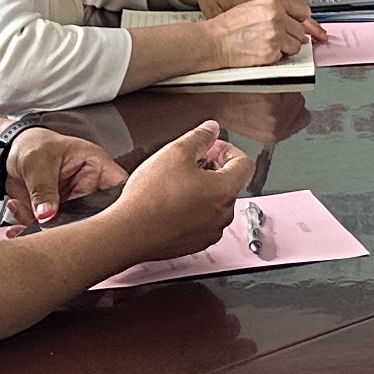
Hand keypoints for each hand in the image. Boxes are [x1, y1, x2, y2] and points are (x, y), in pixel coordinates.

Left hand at [0, 126, 123, 227]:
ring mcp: (73, 204)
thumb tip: (47, 215)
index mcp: (96, 166)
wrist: (9, 153)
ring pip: (70, 227)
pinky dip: (29, 226)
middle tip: (51, 221)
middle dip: (74, 224)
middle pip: (96, 214)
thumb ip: (44, 189)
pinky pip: (47, 228)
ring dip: (45, 226)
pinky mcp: (55, 215)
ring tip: (27, 213)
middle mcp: (88, 188)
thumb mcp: (38, 162)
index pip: (119, 186)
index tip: (103, 218)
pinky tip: (18, 207)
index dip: (121, 203)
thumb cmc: (32, 145)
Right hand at [110, 125, 254, 257]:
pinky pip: (201, 222)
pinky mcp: (194, 243)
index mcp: (225, 190)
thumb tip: (211, 130)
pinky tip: (171, 203)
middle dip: (213, 168)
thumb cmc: (150, 198)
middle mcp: (223, 214)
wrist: (129, 232)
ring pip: (214, 204)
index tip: (210, 147)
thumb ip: (199, 137)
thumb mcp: (175, 152)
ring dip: (202, 190)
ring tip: (176, 183)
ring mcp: (209, 231)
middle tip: (190, 162)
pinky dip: (192, 210)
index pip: (243, 163)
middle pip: (229, 183)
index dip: (226, 149)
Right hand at [195, 0, 310, 69]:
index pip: (303, 11)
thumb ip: (275, 11)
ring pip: (295, 46)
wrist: (214, 41)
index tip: (305, 26)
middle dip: (292, 36)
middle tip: (278, 39)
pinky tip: (262, 52)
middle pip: (300, 30)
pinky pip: (283, 57)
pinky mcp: (271, 52)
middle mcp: (277, 18)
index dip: (302, 20)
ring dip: (285, 48)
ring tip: (267, 45)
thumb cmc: (228, 26)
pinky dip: (275, 57)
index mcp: (272, 4)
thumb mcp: (253, 7)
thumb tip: (292, 21)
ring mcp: (275, 36)